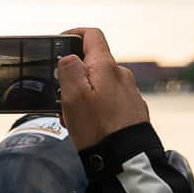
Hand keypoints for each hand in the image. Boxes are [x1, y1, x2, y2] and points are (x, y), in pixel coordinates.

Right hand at [58, 28, 148, 149]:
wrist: (126, 159)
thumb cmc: (99, 129)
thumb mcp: (73, 96)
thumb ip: (69, 69)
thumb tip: (68, 57)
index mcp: (106, 66)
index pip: (92, 35)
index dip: (73, 33)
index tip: (60, 42)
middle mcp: (122, 75)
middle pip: (93, 64)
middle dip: (74, 78)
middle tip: (61, 98)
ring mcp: (129, 93)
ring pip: (100, 85)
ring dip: (84, 97)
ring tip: (73, 120)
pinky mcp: (133, 109)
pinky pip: (110, 101)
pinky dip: (96, 108)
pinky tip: (89, 127)